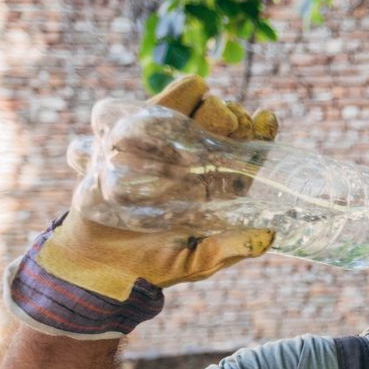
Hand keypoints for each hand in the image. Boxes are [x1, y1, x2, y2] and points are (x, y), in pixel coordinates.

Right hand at [5, 75, 280, 338]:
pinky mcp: (127, 144)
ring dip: (204, 106)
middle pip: (222, 126)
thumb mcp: (197, 261)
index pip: (247, 153)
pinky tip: (174, 104)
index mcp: (218, 188)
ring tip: (211, 108)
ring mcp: (160, 152)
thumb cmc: (156, 264)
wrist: (100, 264)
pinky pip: (147, 114)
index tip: (265, 118)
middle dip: (233, 116)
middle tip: (233, 118)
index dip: (260, 132)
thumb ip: (229, 250)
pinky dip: (165, 104)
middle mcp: (192, 165)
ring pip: (189, 113)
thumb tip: (268, 235)